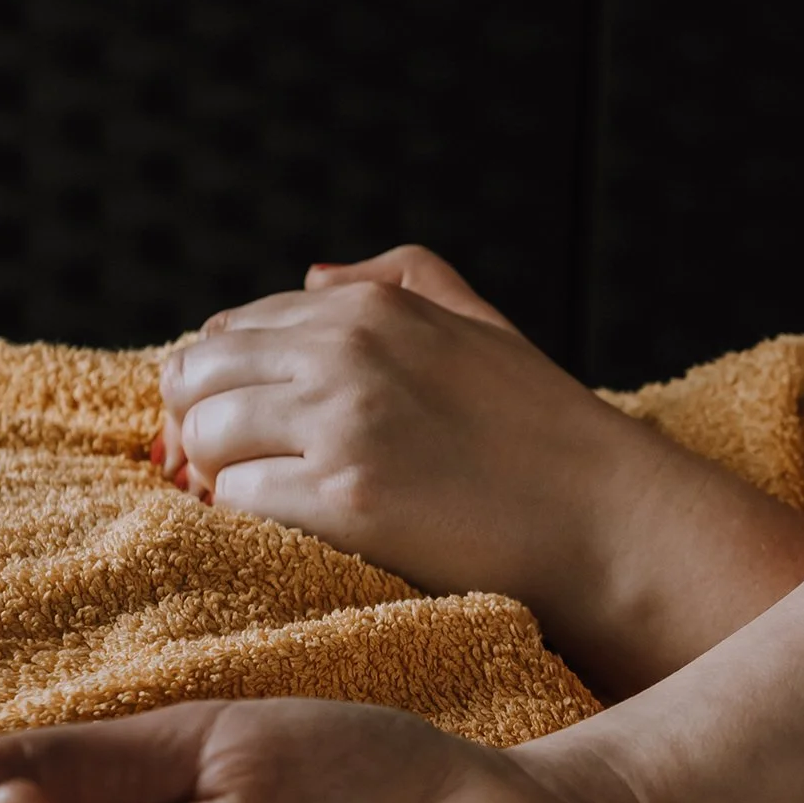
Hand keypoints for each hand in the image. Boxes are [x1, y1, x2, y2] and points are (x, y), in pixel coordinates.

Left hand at [160, 245, 803, 697]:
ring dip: (219, 474)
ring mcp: (345, 423)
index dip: (219, 383)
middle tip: (234, 469)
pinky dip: (248, 519)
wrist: (605, 520)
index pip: (230, 327)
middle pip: (198, 377)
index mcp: (372, 306)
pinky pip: (238, 500)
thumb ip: (401, 277)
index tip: (241, 427)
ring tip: (266, 500)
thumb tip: (313, 274)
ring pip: (207, 439)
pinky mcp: (345, 498)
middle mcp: (348, 352)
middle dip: (200, 426)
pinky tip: (291, 528)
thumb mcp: (481, 325)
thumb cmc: (547, 432)